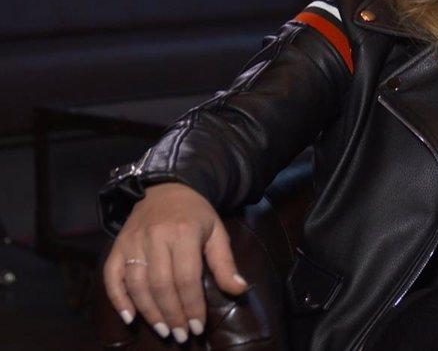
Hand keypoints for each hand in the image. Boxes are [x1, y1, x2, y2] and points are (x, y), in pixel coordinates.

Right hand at [102, 182, 247, 343]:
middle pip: (161, 285)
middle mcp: (154, 238)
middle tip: (181, 335)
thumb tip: (239, 290)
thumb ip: (225, 262)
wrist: (165, 189)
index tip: (198, 327)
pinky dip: (118, 299)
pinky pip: (111, 277)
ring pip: (137, 285)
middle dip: (172, 314)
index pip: (186, 279)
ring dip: (149, 312)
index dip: (192, 306)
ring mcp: (132, 242)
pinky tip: (130, 317)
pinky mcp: (116, 246)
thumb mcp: (216, 232)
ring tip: (164, 330)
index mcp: (183, 233)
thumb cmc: (196, 214)